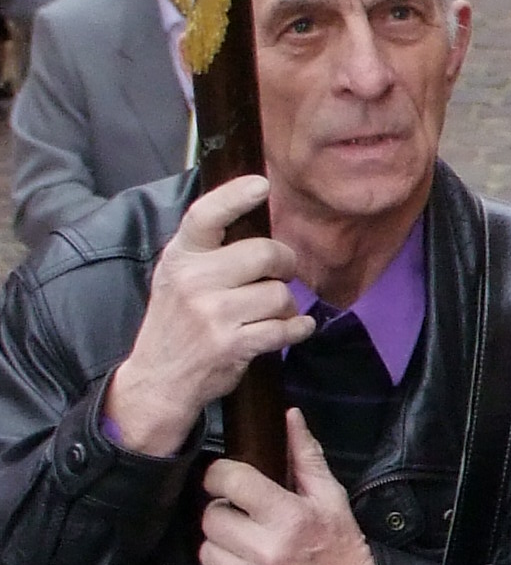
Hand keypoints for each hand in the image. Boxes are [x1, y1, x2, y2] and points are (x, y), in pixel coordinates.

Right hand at [104, 179, 309, 455]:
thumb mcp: (176, 277)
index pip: (204, 215)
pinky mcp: (232, 344)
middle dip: (284, 262)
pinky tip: (295, 327)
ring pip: (278, 294)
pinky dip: (297, 328)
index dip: (234, 196)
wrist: (158, 379)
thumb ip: (206, 251)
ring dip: (286, 304)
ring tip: (273, 311)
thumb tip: (254, 217)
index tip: (261, 185)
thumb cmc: (175, 323)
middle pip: (264, 253)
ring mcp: (213, 314)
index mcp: (179, 258)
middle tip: (282, 271)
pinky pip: (284, 328)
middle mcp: (194, 281)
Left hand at [197, 410, 375, 564]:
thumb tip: (290, 417)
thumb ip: (306, 457)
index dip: (221, 476)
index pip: (229, 481)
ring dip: (223, 547)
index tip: (227, 481)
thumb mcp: (332, 500)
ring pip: (207, 551)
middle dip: (225, 514)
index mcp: (289, 516)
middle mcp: (267, 550)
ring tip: (247, 548)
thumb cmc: (343, 550)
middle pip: (211, 518)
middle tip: (245, 519)